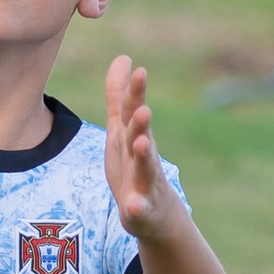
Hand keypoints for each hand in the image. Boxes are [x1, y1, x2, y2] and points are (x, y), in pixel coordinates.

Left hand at [104, 53, 176, 237]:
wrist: (155, 215)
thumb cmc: (134, 166)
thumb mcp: (121, 130)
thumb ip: (119, 97)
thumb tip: (123, 58)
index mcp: (134, 137)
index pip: (134, 112)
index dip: (136, 94)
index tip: (139, 72)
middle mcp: (143, 157)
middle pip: (141, 137)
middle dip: (141, 123)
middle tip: (143, 108)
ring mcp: (144, 183)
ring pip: (145, 169)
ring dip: (144, 157)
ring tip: (141, 144)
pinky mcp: (141, 209)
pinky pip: (139, 208)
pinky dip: (137, 207)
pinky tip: (132, 206)